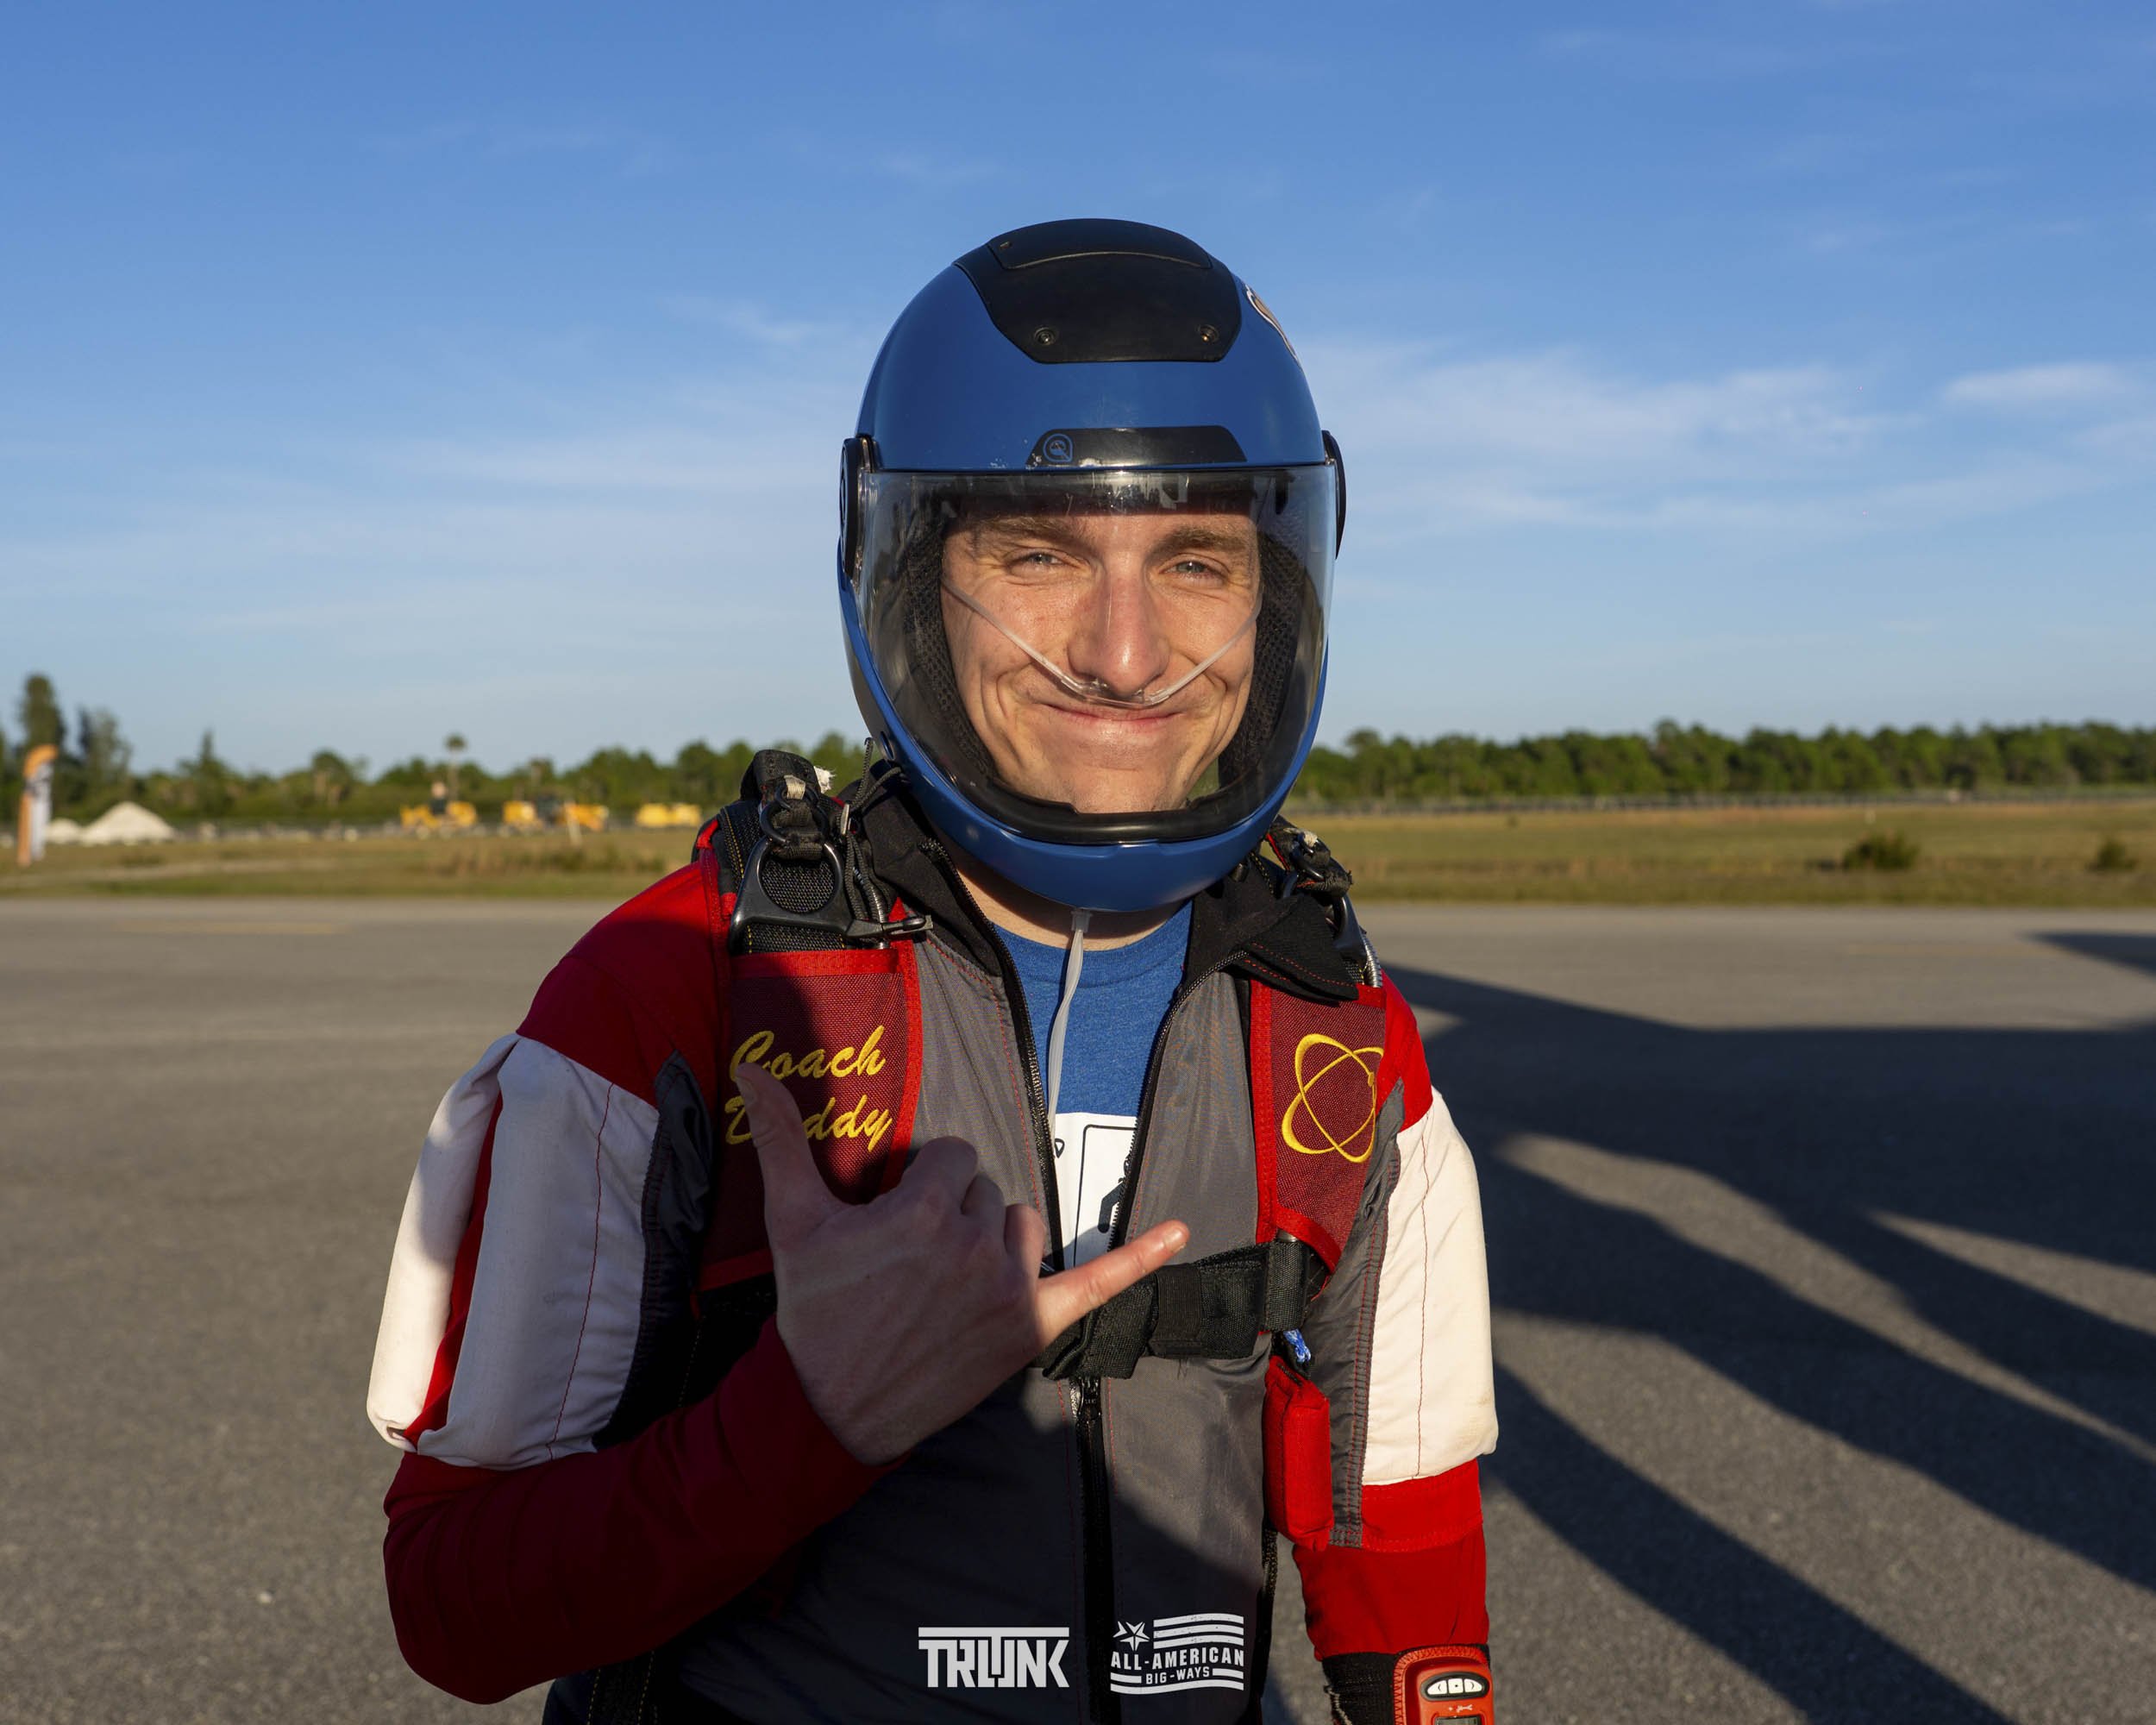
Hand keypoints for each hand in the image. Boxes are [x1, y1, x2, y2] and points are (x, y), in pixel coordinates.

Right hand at [737, 1063, 1187, 1464]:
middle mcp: (976, 1243)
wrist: (828, 1408)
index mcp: (924, 1210)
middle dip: (956, 1214)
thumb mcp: (792, 1221)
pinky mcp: (1030, 1327)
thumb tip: (747, 1066)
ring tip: (949, 1279)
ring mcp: (1009, 1287)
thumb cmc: (813, 1313)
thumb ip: (779, 1137)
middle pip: (987, 1191)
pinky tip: (1180, 1233)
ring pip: (1024, 1226)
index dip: (923, 1185)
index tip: (896, 1221)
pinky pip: (1098, 1283)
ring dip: (997, 1239)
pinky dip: (1140, 1258)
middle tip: (911, 1263)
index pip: (952, 1158)